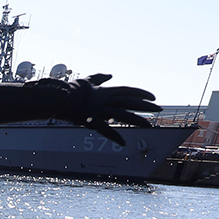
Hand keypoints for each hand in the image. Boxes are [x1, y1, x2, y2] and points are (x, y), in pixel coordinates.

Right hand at [39, 73, 159, 145]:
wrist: (59, 97)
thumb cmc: (72, 89)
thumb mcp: (87, 80)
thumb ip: (99, 78)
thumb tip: (110, 75)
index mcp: (105, 91)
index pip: (127, 91)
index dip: (141, 93)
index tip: (153, 97)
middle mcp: (105, 100)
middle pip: (129, 102)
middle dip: (145, 105)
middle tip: (160, 109)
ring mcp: (99, 110)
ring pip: (122, 114)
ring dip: (136, 120)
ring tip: (149, 126)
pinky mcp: (91, 121)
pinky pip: (104, 130)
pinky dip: (114, 136)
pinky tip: (123, 143)